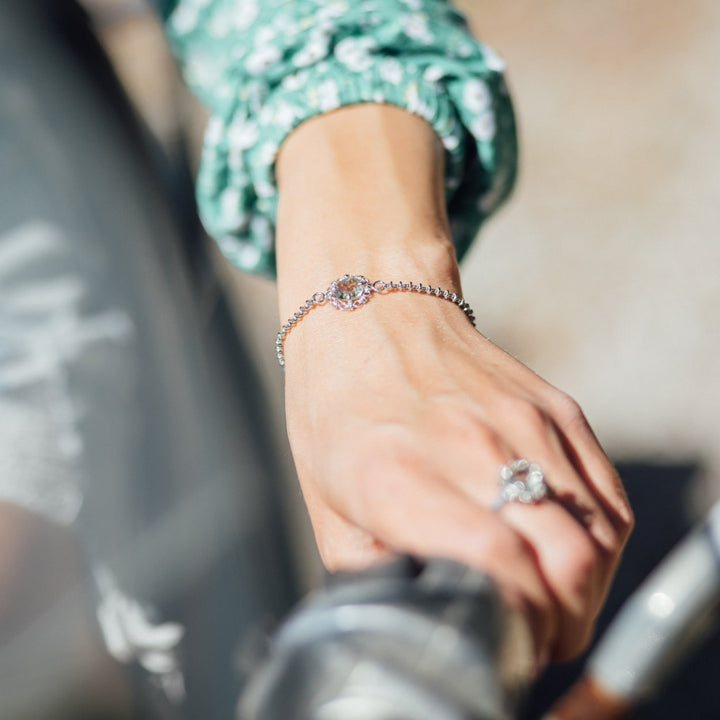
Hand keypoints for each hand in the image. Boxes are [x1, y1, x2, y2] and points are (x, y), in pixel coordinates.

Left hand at [282, 289, 632, 663]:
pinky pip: (606, 490)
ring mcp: (520, 421)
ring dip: (589, 588)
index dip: (520, 624)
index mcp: (399, 478)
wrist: (373, 316)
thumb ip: (370, 571)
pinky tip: (574, 554)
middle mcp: (468, 446)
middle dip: (563, 624)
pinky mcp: (553, 406)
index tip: (509, 643)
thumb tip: (420, 612)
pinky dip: (603, 540)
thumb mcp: (326, 500)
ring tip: (559, 604)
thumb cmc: (339, 405)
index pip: (499, 566)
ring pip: (599, 533)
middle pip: (567, 559)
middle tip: (539, 639)